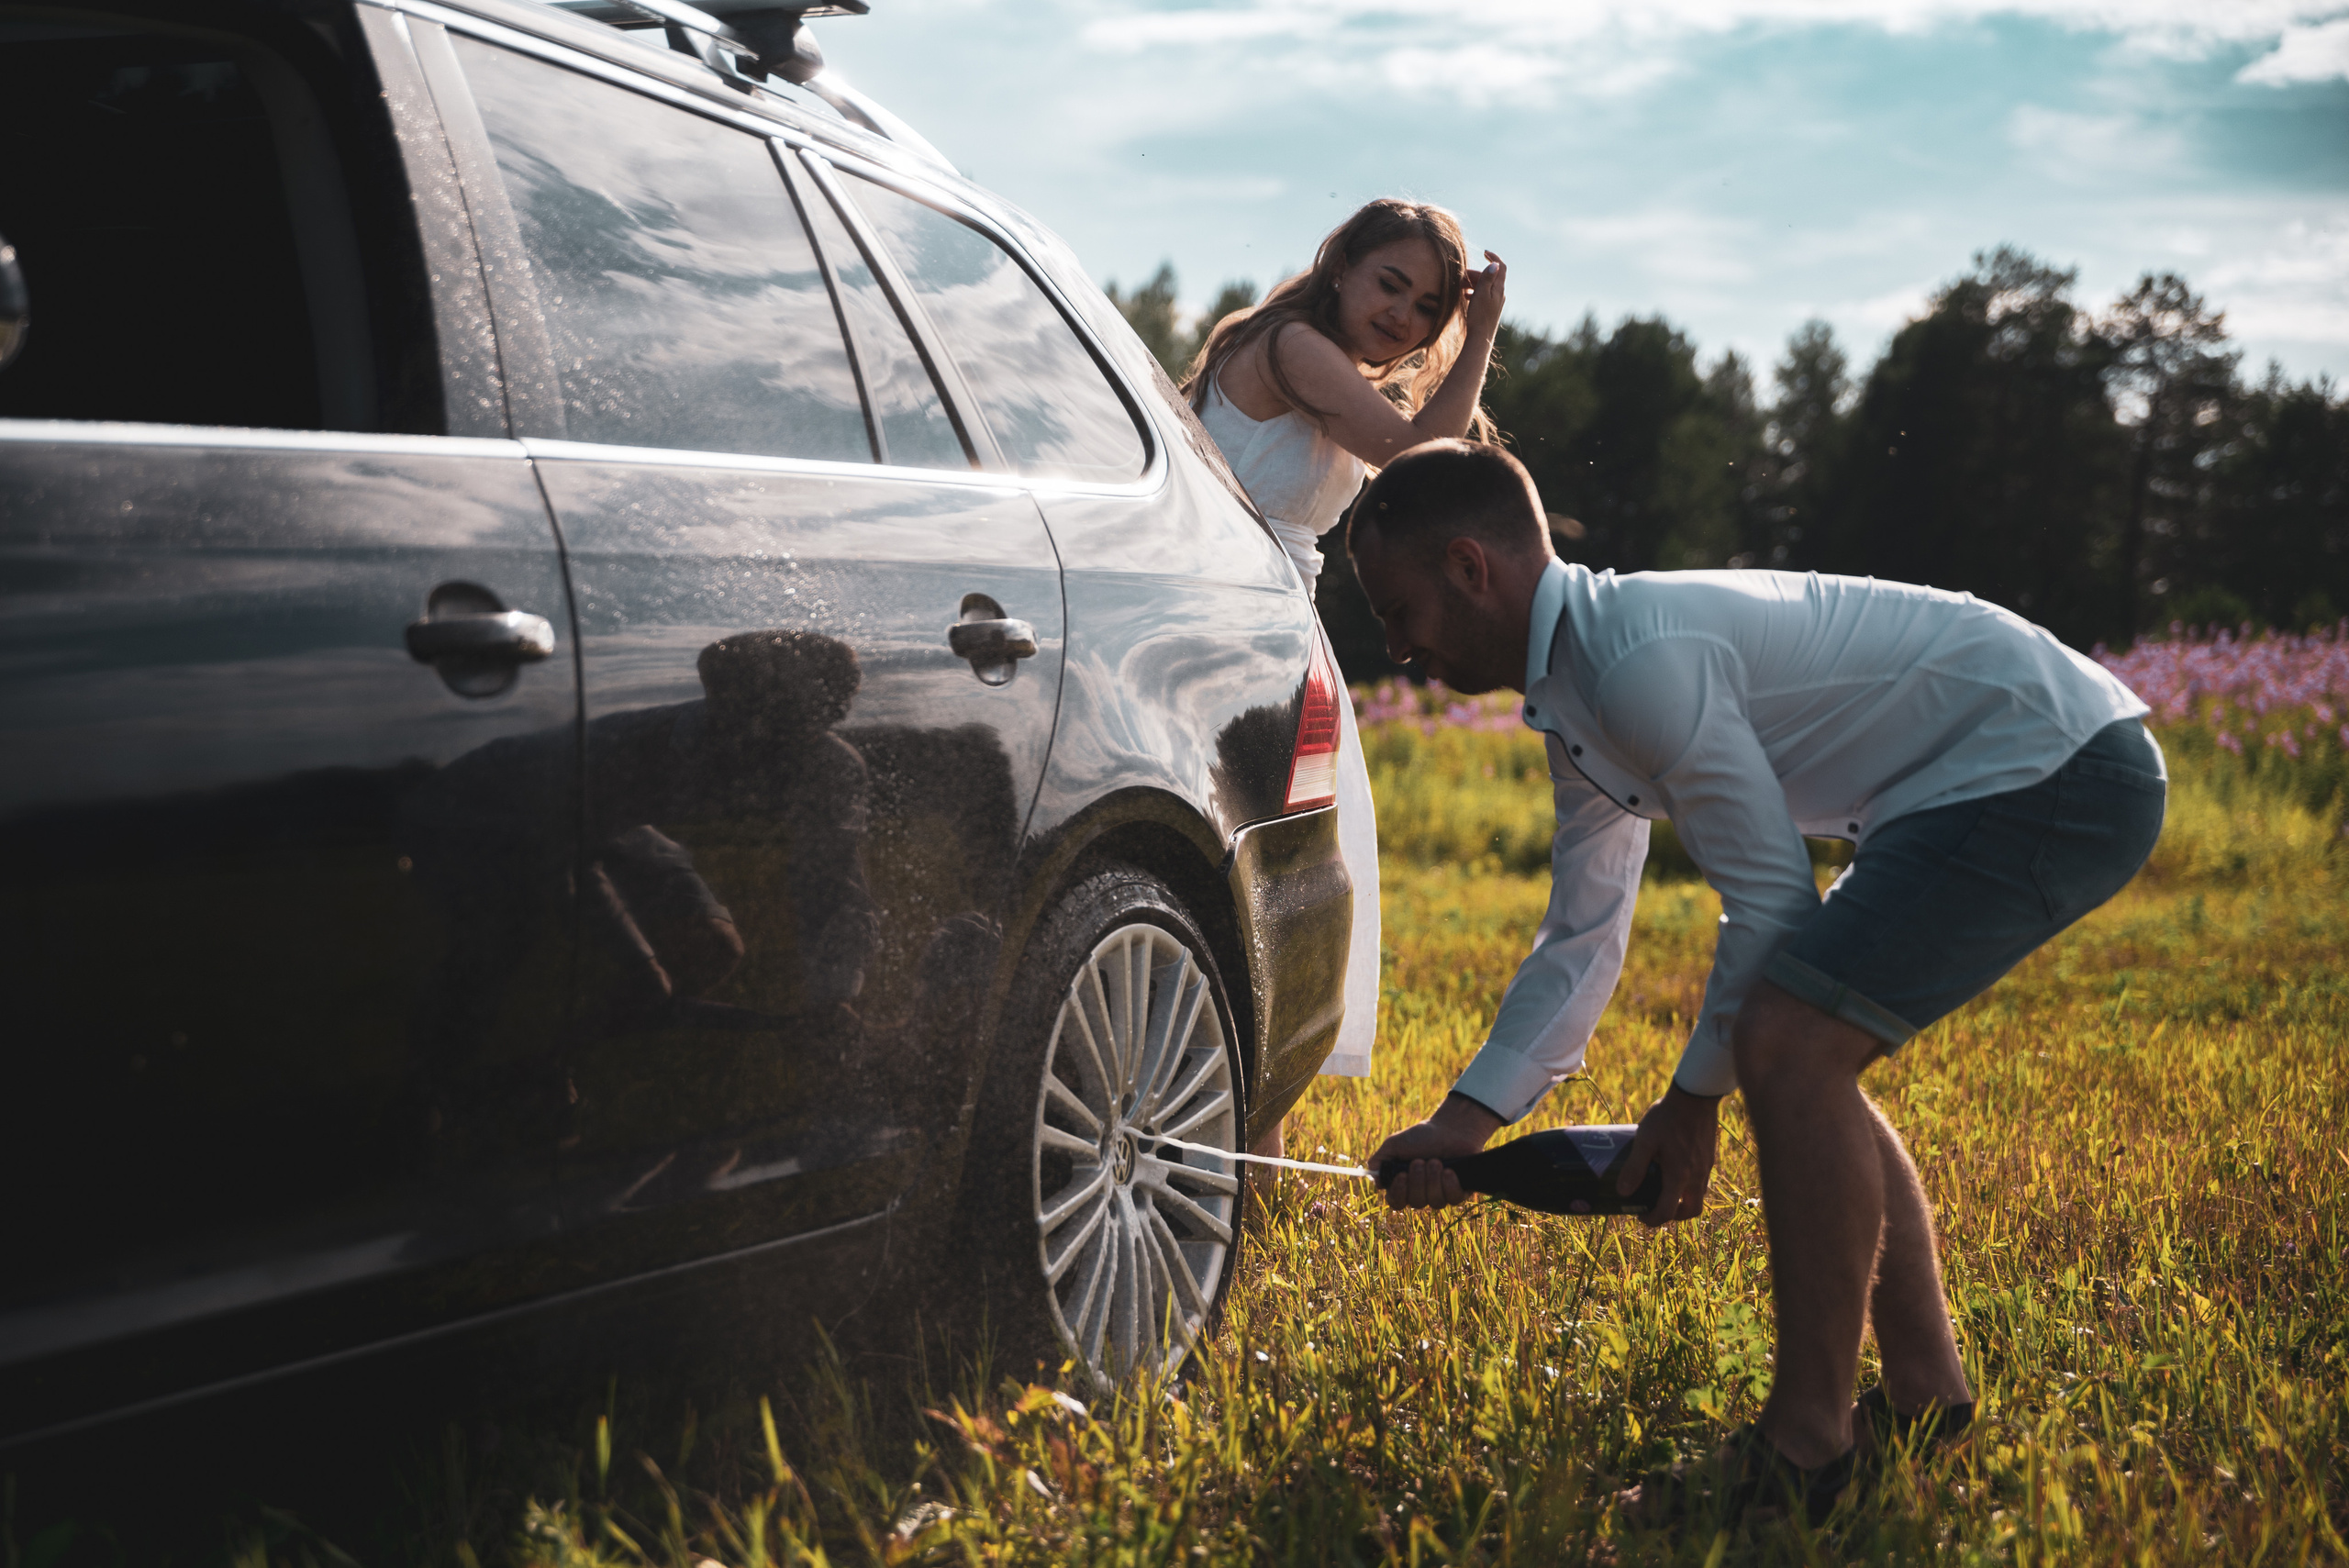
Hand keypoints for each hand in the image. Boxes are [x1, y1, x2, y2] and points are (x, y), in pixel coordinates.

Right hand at [1369, 1093, 1502, 1210]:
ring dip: (1434, 1180)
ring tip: (1436, 1161)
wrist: (1451, 1128)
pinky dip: (1449, 1185)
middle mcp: (1422, 1193)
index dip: (1399, 1193)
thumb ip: (1380, 1159)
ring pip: (1435, 1202)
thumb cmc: (1422, 1136)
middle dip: (1419, 1181)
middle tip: (1421, 1160)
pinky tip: (1449, 1171)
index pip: (1396, 1202)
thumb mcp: (1395, 1144)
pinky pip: (1453, 1199)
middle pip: (1417, 1203)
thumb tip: (1373, 1177)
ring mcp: (1441, 1194)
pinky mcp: (1459, 1192)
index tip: (1402, 1175)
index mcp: (1405, 1185)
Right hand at [1462, 250, 1505, 341]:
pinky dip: (1474, 292)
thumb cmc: (1479, 316)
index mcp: (1499, 289)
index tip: (1484, 252)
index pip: (1501, 267)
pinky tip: (1465, 296)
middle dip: (1476, 273)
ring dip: (1473, 283)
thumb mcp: (1481, 294)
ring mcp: (1495, 302)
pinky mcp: (1489, 309)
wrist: (1480, 338)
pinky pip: (1482, 295)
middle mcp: (1499, 294)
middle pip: (1490, 276)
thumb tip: (1494, 264)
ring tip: (1460, 287)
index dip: (1494, 257)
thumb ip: (1487, 278)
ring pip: (1485, 286)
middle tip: (1462, 276)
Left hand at [1617, 1083, 1719, 1226]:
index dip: (1653, 1219)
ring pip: (1698, 1197)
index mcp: (1679, 1176)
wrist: (1695, 1098)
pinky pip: (1702, 1182)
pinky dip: (1689, 1186)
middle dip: (1673, 1216)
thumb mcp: (1644, 1140)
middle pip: (1690, 1211)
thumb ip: (1634, 1167)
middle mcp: (1696, 1177)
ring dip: (1682, 1201)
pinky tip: (1675, 1170)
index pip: (1668, 1212)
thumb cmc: (1667, 1117)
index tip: (1640, 1215)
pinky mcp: (1709, 1158)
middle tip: (1655, 1207)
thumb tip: (1622, 1192)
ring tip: (1663, 1190)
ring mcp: (1706, 1168)